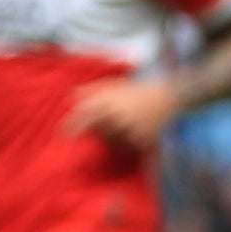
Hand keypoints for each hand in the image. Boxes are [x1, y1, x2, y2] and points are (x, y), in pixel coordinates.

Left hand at [60, 75, 176, 152]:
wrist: (169, 97)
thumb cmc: (136, 91)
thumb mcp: (115, 85)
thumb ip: (92, 90)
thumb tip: (70, 96)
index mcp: (109, 101)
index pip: (84, 115)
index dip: (71, 126)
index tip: (61, 135)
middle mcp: (117, 115)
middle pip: (95, 130)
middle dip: (94, 130)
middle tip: (95, 131)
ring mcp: (130, 129)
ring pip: (109, 139)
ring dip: (110, 135)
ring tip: (124, 122)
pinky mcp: (140, 140)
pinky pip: (124, 146)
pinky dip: (123, 141)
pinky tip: (132, 130)